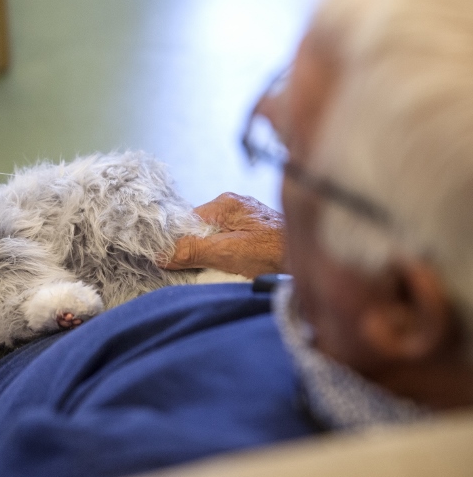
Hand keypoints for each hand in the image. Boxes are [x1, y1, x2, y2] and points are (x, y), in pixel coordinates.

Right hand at [160, 192, 284, 278]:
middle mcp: (235, 207)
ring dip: (212, 258)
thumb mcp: (228, 253)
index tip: (173, 261)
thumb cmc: (276, 253)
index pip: (187, 222)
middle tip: (200, 271)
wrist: (314, 264)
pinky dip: (226, 259)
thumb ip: (193, 251)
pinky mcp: (255, 235)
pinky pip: (229, 245)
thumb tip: (162, 255)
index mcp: (226, 204)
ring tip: (220, 272)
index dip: (179, 242)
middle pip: (200, 231)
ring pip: (214, 240)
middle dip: (197, 252)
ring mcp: (246, 220)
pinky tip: (233, 270)